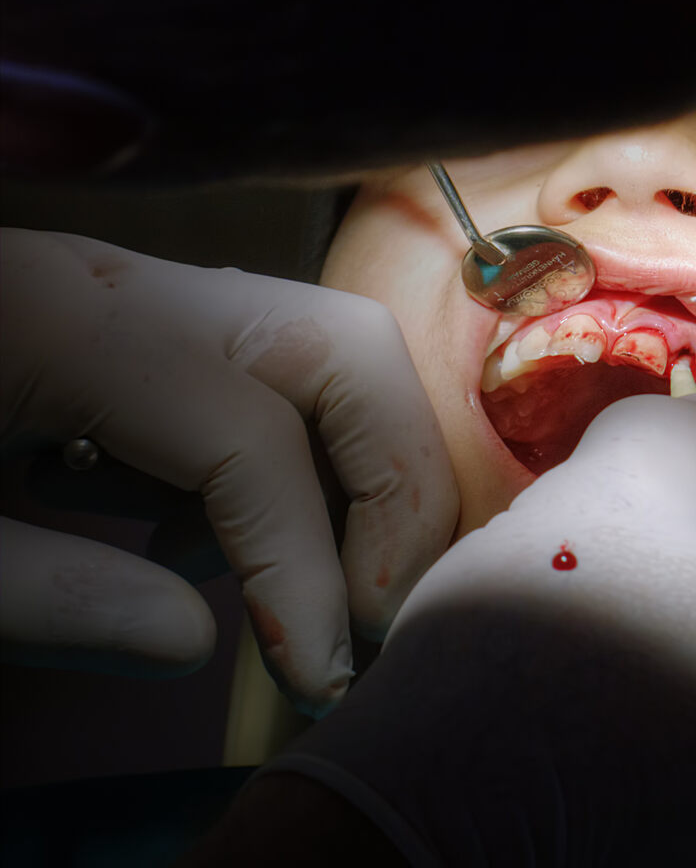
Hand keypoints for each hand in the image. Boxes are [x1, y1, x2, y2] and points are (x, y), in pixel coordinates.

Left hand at [0, 229, 457, 714]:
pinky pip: (281, 373)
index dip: (303, 563)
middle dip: (392, 485)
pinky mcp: (152, 324)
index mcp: (65, 324)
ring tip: (336, 580)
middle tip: (374, 607)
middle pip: (344, 350)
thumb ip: (41, 591)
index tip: (314, 673)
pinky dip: (304, 455)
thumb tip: (194, 645)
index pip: (250, 436)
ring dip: (368, 465)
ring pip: (335, 349)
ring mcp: (150, 293)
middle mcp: (134, 284)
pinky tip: (237, 537)